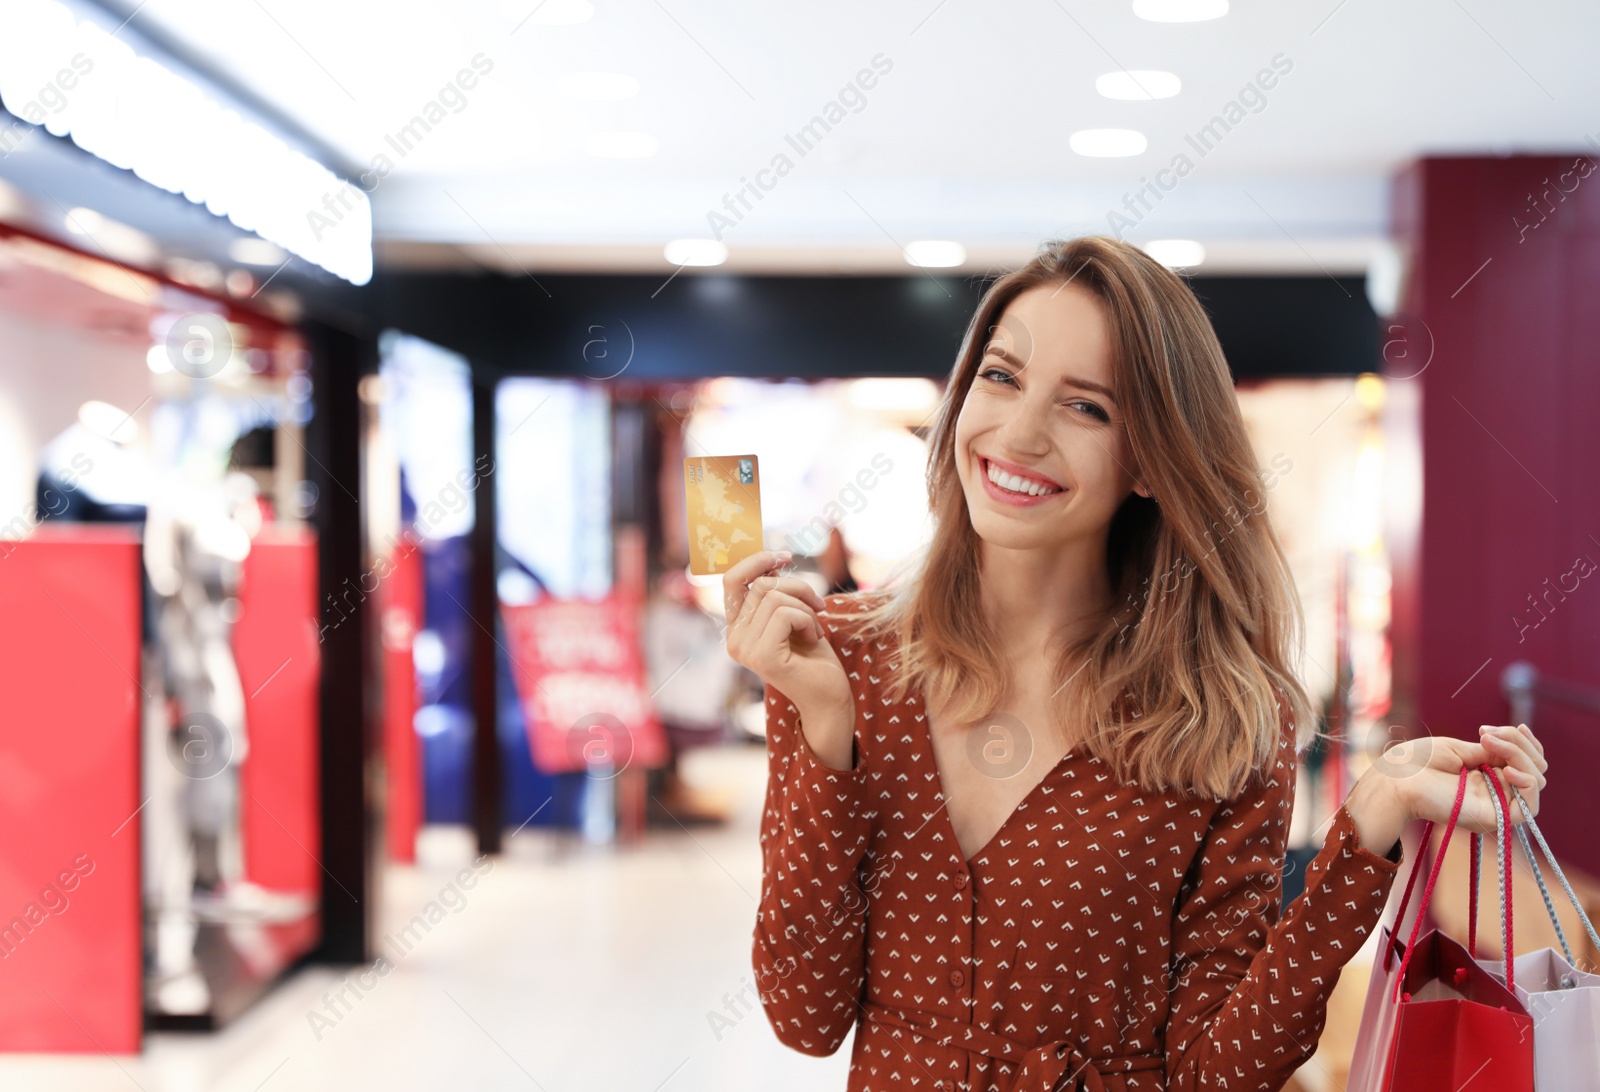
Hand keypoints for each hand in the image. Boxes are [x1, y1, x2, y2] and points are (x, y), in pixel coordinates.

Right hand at [722, 550, 854, 728]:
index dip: (757, 561)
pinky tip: (814, 638)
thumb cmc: (813, 657)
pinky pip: (786, 614)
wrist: (829, 697)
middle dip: (797, 587)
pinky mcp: (763, 657)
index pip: (732, 580)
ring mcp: (745, 650)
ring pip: (774, 597)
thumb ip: (775, 594)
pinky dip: (808, 619)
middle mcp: (734, 640)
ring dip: (806, 607)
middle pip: (760, 584)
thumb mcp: (792, 616)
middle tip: (818, 606)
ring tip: (815, 628)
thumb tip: (771, 561)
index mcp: (736, 629)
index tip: (785, 558)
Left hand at [1373, 723, 1545, 836]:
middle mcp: (1496, 792)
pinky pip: (1528, 807)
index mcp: (1487, 775)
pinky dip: (1527, 783)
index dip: (1528, 744)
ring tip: (1490, 744)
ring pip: (1534, 782)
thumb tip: (1513, 747)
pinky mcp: (1494, 818)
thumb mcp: (1460, 749)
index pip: (1526, 762)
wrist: (1396, 779)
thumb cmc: (1418, 763)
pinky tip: (1507, 769)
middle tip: (1487, 733)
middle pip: (1535, 769)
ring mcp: (1496, 805)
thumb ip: (1491, 751)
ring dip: (1520, 756)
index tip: (1519, 726)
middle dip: (1521, 745)